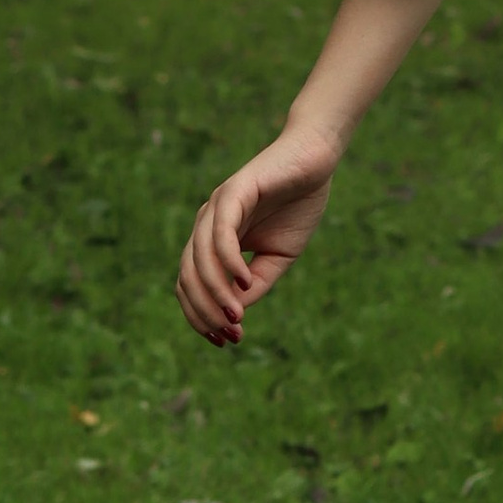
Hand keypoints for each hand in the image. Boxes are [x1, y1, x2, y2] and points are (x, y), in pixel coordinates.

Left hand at [176, 127, 341, 347]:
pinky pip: (221, 235)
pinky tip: (244, 283)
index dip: (201, 317)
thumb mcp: (277, 257)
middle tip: (231, 334)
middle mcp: (206, 225)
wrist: (316, 161)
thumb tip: (234, 314)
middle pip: (187, 278)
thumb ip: (255, 283)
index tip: (226, 340)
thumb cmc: (297, 206)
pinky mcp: (233, 192)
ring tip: (237, 317)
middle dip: (205, 312)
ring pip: (198, 260)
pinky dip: (228, 263)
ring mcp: (216, 207)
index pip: (190, 286)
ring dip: (215, 294)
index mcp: (212, 241)